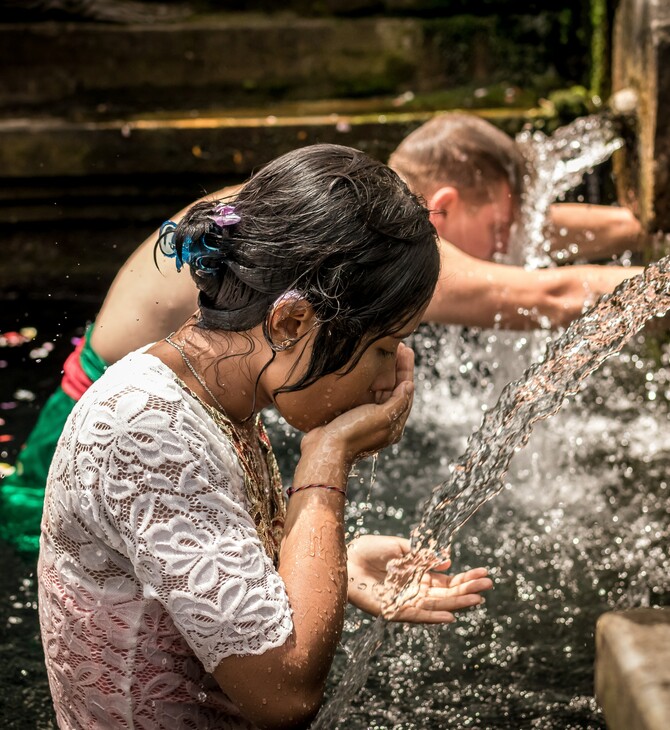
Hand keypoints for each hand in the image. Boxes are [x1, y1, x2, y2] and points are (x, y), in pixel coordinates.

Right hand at [300, 343, 415, 469]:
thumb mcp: (381, 417)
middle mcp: (382, 421)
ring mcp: (366, 418)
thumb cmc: (352, 433)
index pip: (406, 393)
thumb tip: (409, 386)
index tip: (407, 350)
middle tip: (398, 347)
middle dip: (397, 368)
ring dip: (383, 371)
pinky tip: (366, 367)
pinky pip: (365, 393)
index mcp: (393, 425)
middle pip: (394, 389)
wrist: (324, 449)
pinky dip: (369, 379)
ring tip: (384, 352)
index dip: (406, 370)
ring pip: (380, 390)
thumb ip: (397, 402)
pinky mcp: (351, 415)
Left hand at [346, 535, 492, 623]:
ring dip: (457, 603)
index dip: (465, 577)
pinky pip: (417, 615)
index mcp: (418, 573)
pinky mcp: (393, 609)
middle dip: (467, 589)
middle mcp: (415, 589)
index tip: (484, 573)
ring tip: (477, 599)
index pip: (447, 579)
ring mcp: (406, 599)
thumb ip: (423, 555)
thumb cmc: (370, 549)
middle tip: (488, 585)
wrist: (345, 557)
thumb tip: (449, 560)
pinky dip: (433, 618)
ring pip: (437, 605)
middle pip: (447, 593)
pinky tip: (450, 617)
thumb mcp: (400, 547)